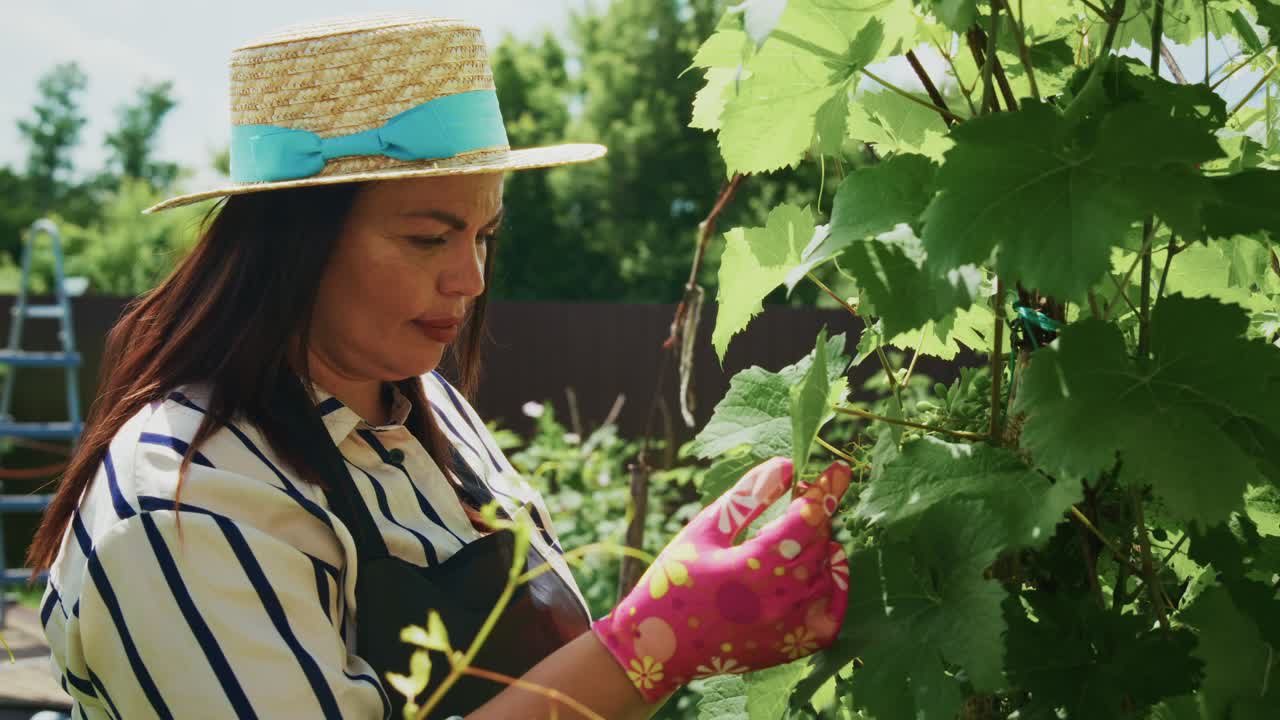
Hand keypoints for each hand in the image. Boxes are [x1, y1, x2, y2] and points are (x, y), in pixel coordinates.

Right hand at [591, 457, 851, 700]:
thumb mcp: (705, 531)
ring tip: (793, 532)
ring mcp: (792, 627)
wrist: (659, 648)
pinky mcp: (795, 647)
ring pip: (827, 570)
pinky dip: (836, 585)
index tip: (839, 469)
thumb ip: (747, 498)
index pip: (807, 519)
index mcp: (754, 566)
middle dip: (814, 513)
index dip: (825, 490)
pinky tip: (828, 564)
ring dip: (818, 544)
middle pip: (818, 541)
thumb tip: (786, 465)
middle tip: (799, 496)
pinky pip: (833, 612)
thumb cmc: (674, 582)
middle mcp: (780, 599)